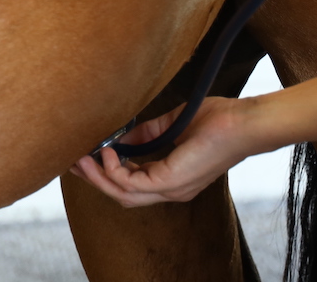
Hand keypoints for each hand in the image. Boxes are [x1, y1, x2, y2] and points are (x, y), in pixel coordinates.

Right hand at [68, 97, 259, 206]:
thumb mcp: (173, 125)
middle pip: (123, 196)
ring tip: (81, 159)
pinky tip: (106, 153)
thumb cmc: (219, 120)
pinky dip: (114, 170)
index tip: (87, 159)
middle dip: (95, 182)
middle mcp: (171, 190)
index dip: (107, 175)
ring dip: (98, 178)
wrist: (243, 122)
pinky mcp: (171, 181)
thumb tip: (121, 137)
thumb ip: (148, 134)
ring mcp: (172, 189)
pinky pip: (132, 183)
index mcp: (173, 180)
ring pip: (123, 195)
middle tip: (73, 164)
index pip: (134, 186)